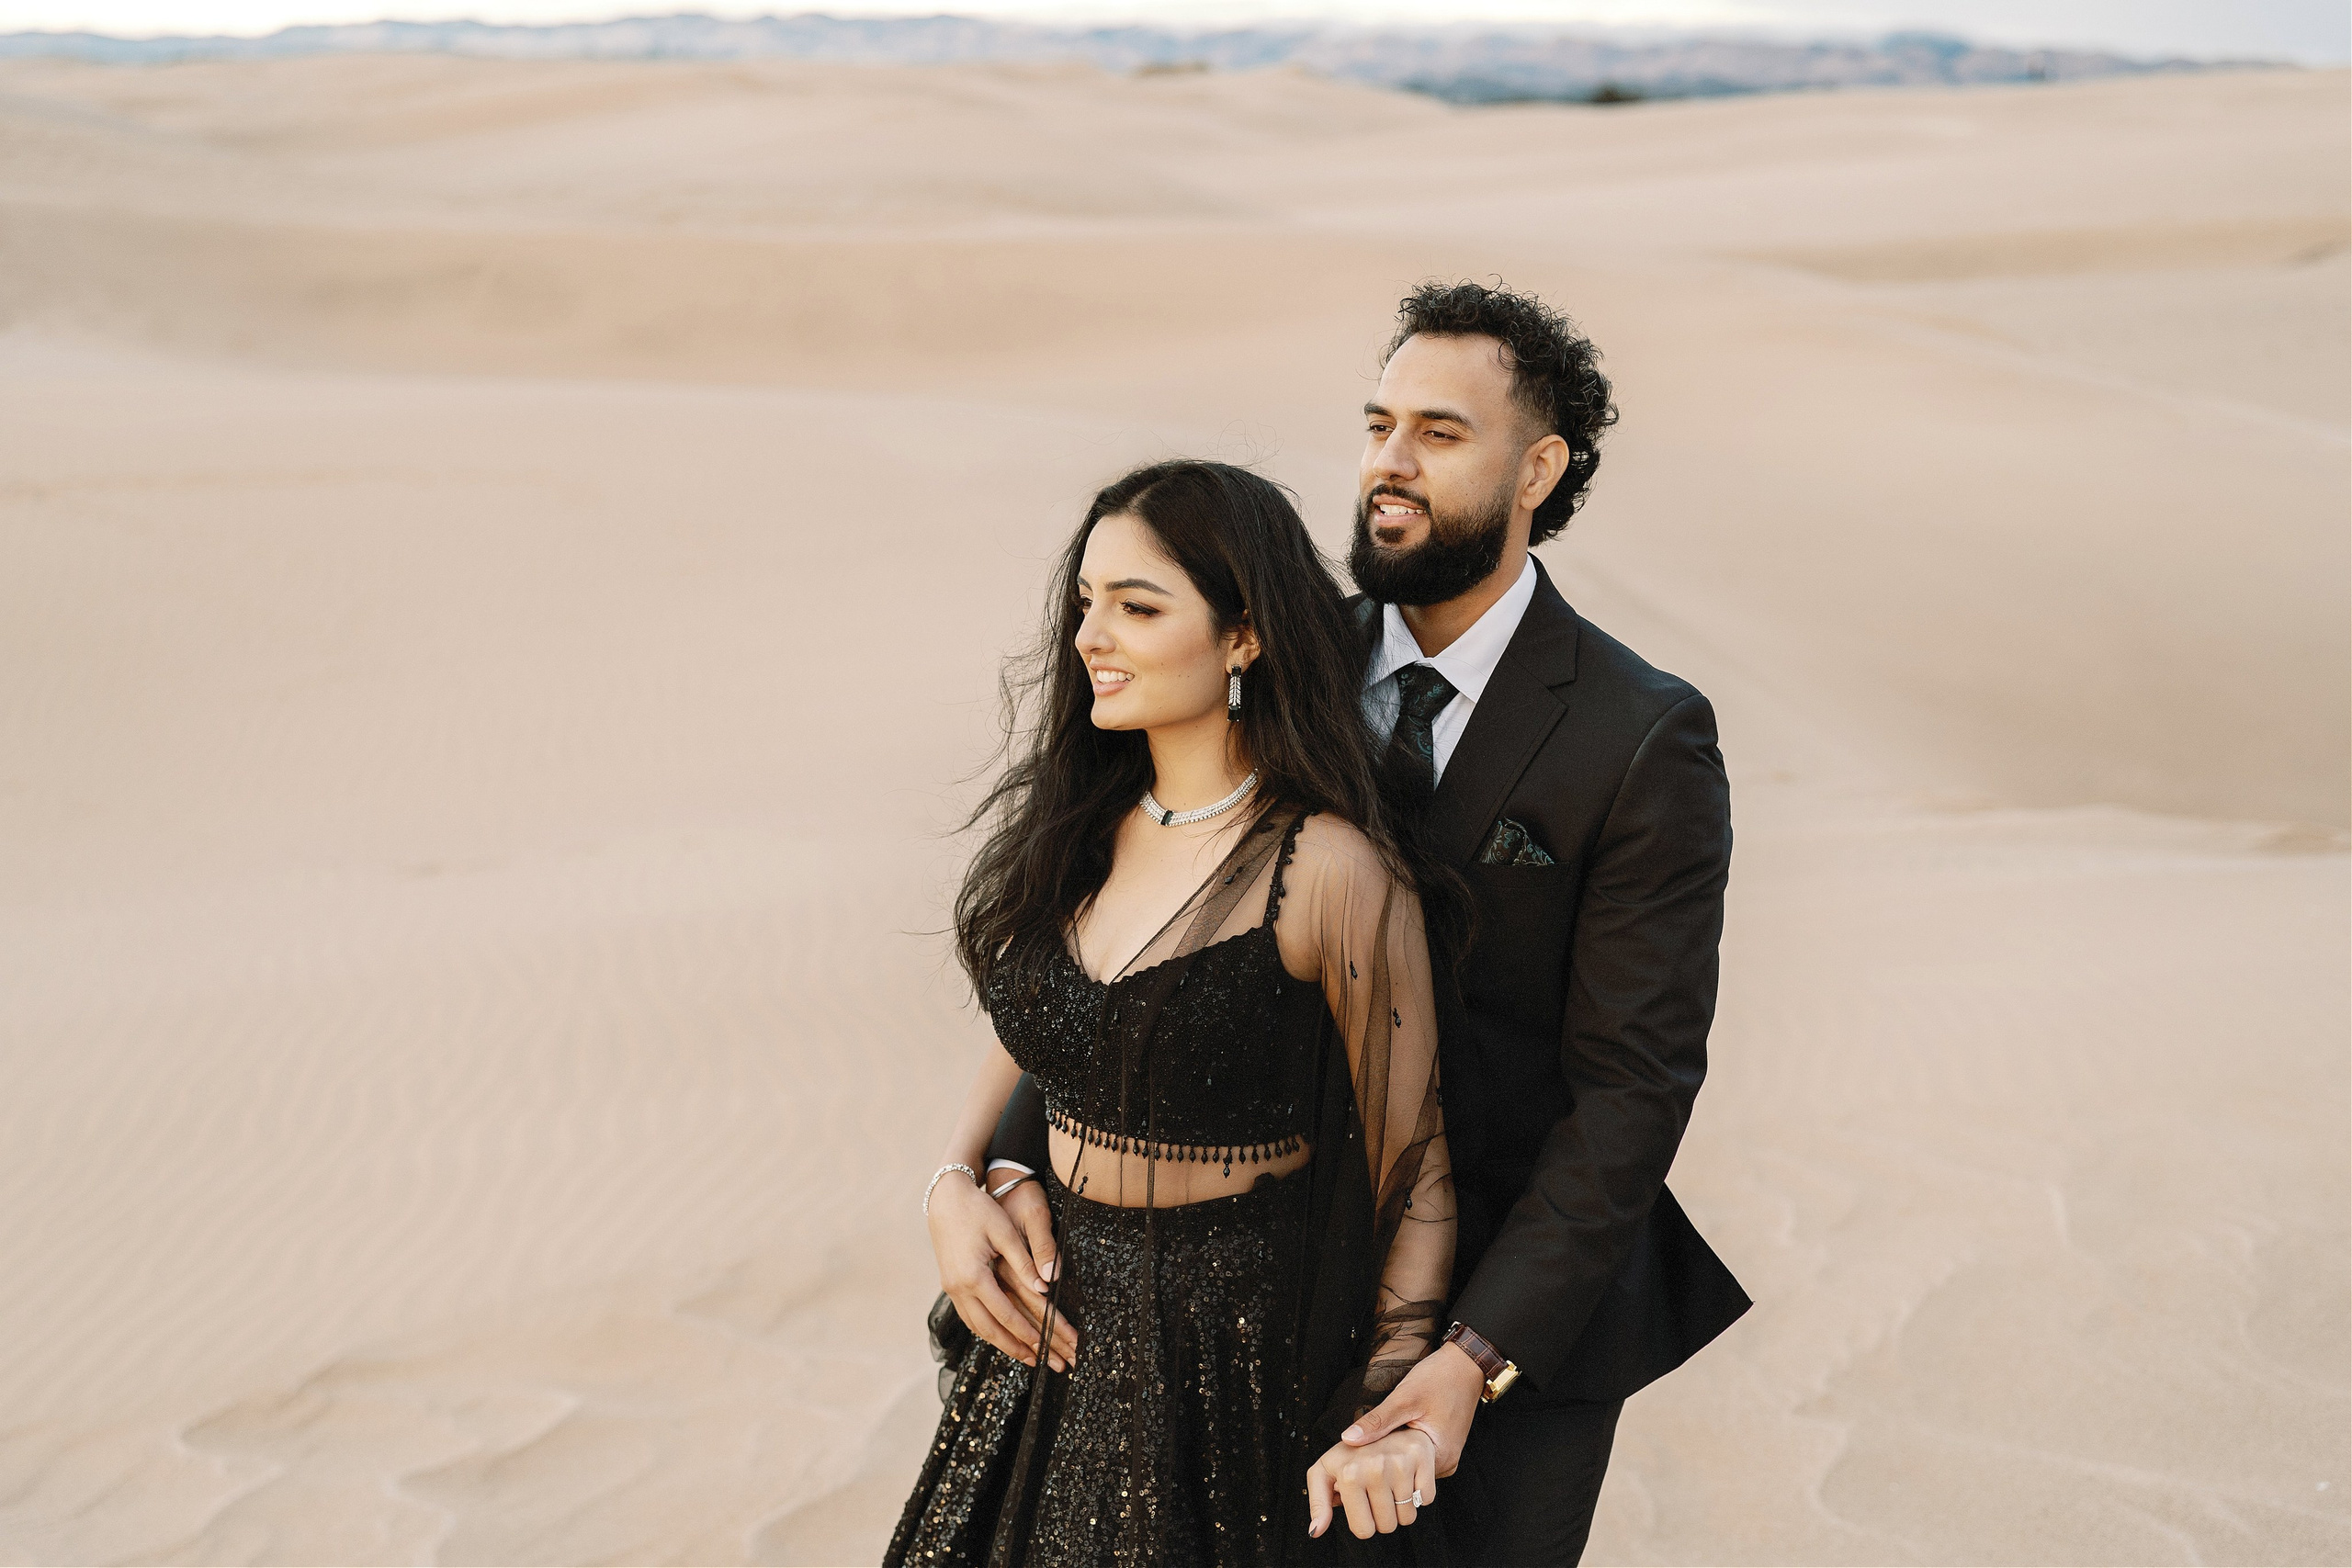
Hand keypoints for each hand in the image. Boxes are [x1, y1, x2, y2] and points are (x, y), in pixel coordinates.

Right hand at [927, 1172, 1076, 1371]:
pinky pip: (969, 1316)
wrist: (945, 1198)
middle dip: (1015, 1347)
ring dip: (1000, 1343)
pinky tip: (999, 1335)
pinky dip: (986, 1329)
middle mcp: (958, 1288)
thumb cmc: (979, 1210)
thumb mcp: (1005, 1233)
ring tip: (1023, 1356)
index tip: (1045, 1346)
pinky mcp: (949, 1284)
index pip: (1005, 1314)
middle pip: (989, 1329)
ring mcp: (951, 1288)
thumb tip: (1045, 1289)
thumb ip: (1024, 1263)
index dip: (1027, 1332)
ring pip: (977, 1326)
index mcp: (973, 1276)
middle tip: (1039, 1362)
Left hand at [1306, 1428, 1436, 1539]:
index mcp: (1348, 1473)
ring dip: (1401, 1508)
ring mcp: (1400, 1462)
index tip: (1361, 1502)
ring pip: (1408, 1518)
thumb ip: (1319, 1503)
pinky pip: (1426, 1500)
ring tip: (1391, 1484)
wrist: (1380, 1424)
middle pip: (1387, 1527)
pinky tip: (1408, 1477)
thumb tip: (1315, 1531)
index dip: (1363, 1522)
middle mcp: (1375, 1467)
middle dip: (1383, 1517)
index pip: (1363, 1530)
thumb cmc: (1350, 1455)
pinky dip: (1419, 1494)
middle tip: (1377, 1493)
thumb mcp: (1324, 1472)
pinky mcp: (1422, 1457)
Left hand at [1339, 1342, 1485, 1475]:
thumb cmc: (1439, 1378)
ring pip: (1411, 1466)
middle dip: (1384, 1462)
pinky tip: (1391, 1436)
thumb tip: (1347, 1439)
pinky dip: (1404, 1449)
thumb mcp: (1405, 1398)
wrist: (1465, 1364)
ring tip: (1376, 1440)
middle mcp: (1445, 1464)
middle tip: (1362, 1448)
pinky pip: (1419, 1457)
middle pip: (1406, 1474)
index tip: (1358, 1456)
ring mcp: (1446, 1457)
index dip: (1376, 1467)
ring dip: (1394, 1455)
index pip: (1400, 1476)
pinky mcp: (1443, 1448)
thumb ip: (1378, 1421)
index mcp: (1439, 1457)